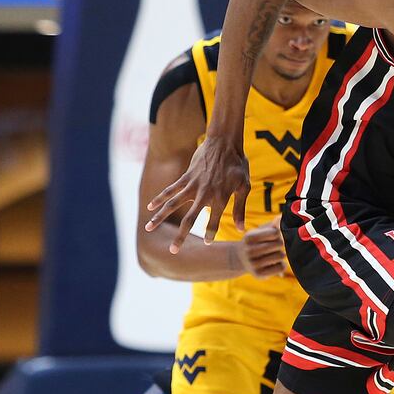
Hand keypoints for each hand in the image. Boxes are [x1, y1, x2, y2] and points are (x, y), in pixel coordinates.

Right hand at [145, 136, 250, 252]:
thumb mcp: (245, 186)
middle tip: (174, 251)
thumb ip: (240, 208)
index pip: (214, 222)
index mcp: (221, 198)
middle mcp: (204, 194)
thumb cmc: (237, 165)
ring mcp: (192, 185)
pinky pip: (170, 189)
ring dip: (160, 217)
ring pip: (173, 204)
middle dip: (181, 236)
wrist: (224, 142)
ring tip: (148, 228)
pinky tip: (150, 206)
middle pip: (190, 219)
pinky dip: (159, 198)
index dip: (211, 234)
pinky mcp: (185, 177)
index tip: (208, 243)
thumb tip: (241, 229)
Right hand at [235, 221, 287, 278]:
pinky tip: (274, 262)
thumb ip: (272, 225)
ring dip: (280, 254)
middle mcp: (249, 251)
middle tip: (273, 246)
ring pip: (281, 256)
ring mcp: (253, 264)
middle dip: (279, 244)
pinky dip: (281, 264)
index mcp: (249, 237)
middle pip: (279, 244)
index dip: (277, 234)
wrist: (240, 258)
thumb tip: (282, 217)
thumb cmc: (254, 242)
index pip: (275, 233)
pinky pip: (281, 267)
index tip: (272, 237)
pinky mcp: (259, 274)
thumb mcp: (259, 231)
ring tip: (272, 254)